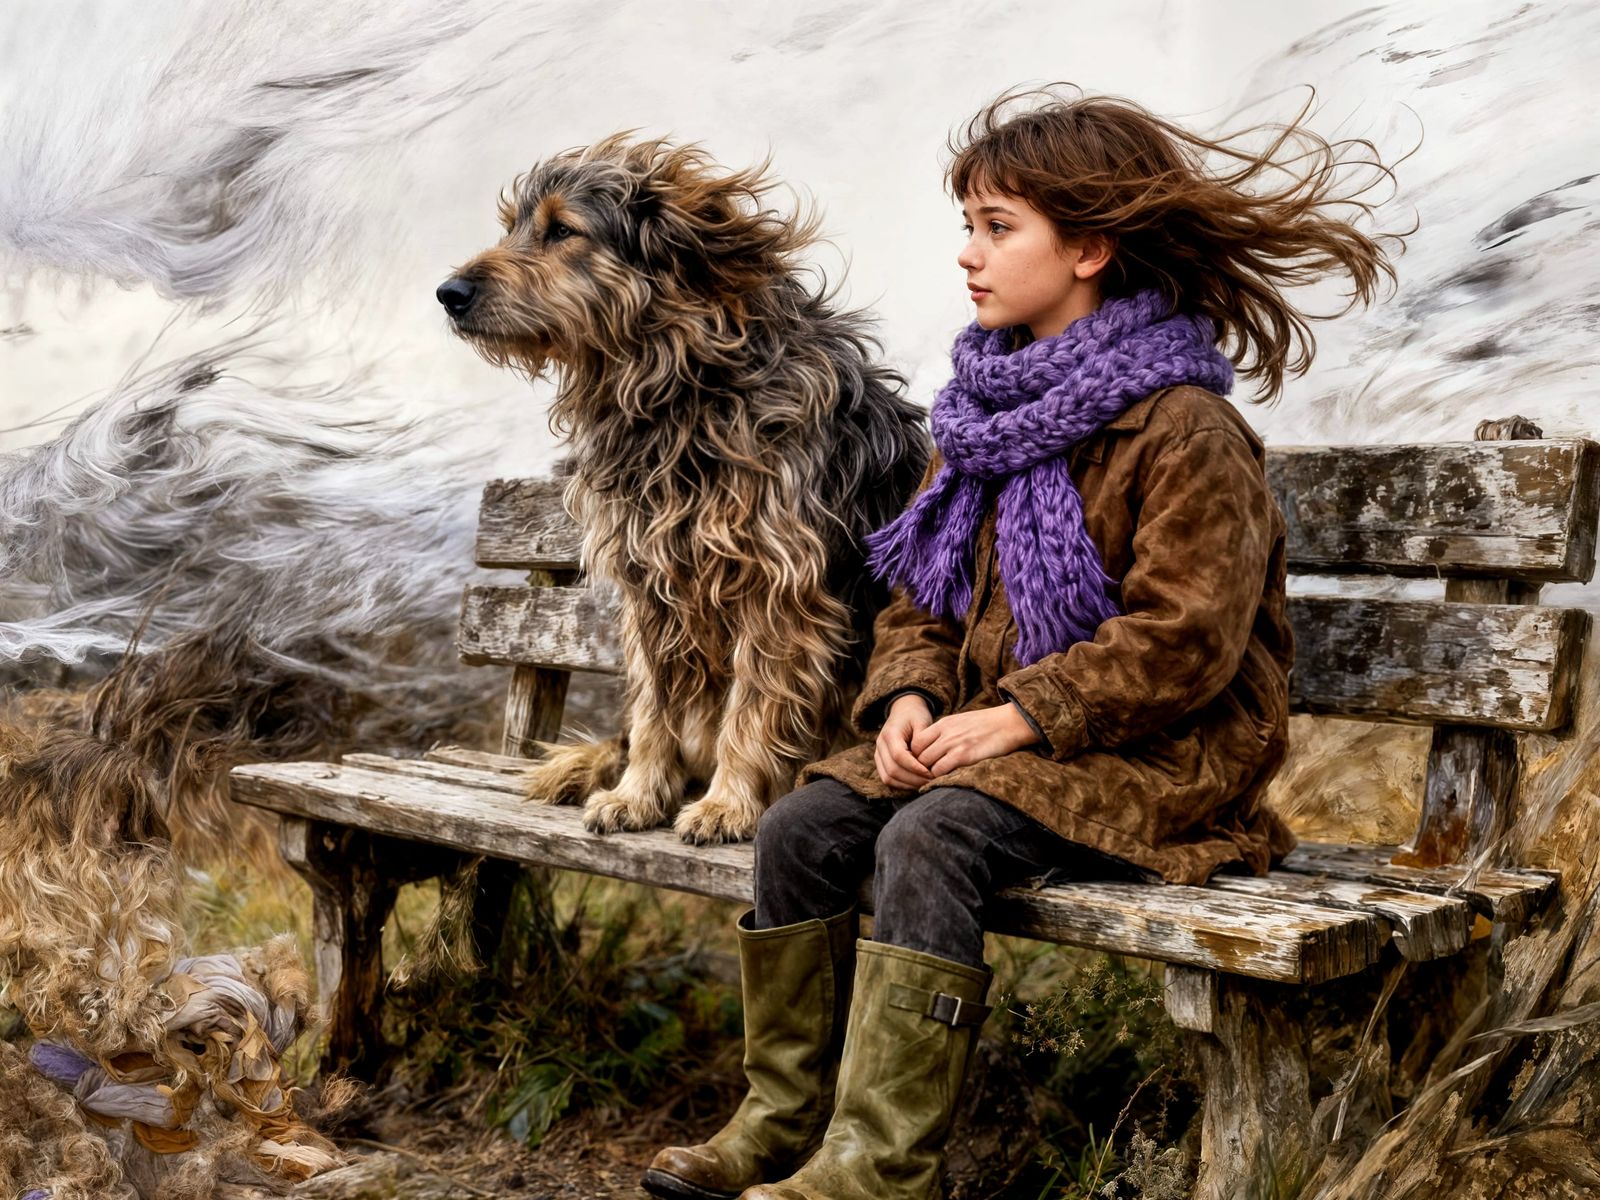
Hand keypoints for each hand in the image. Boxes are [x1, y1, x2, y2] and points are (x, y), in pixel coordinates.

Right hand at [875, 693, 935, 788]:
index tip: (930, 773)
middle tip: (931, 781)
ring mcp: (878, 754)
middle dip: (913, 779)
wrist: (903, 711)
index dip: (914, 767)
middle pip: (892, 770)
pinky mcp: (881, 762)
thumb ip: (922, 740)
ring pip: (888, 778)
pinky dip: (902, 785)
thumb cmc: (915, 716)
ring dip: (907, 784)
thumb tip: (923, 760)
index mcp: (890, 733)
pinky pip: (888, 779)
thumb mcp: (922, 721)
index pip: (899, 756)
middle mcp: (880, 745)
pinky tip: (916, 783)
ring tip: (925, 784)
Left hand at [911, 703, 1038, 776]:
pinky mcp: (964, 755)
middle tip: (927, 777)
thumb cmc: (989, 725)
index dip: (917, 756)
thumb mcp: (962, 722)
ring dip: (929, 774)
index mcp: (944, 724)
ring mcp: (953, 743)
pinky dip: (939, 778)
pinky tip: (947, 780)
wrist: (1010, 722)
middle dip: (920, 768)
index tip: (925, 765)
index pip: (916, 741)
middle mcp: (945, 733)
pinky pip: (940, 770)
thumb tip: (937, 747)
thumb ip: (947, 732)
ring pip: (926, 763)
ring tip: (936, 781)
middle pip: (918, 754)